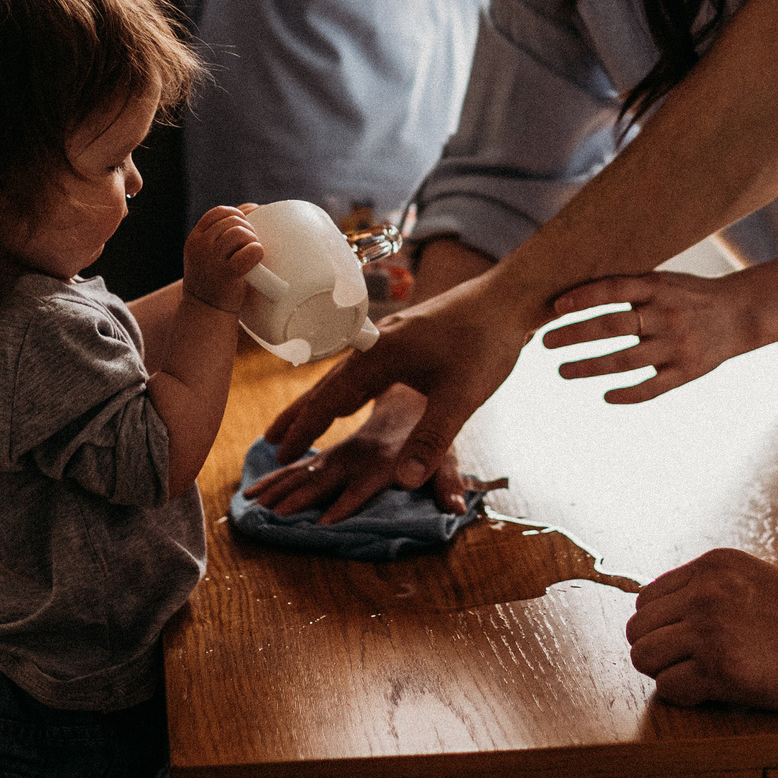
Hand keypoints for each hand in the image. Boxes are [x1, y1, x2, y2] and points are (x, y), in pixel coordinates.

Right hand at [183, 204, 262, 314]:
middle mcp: (200, 246)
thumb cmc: (214, 281)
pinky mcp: (227, 274)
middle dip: (248, 229)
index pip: (218, 213)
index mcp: (195, 239)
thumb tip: (254, 208)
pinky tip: (256, 259)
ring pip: (240, 233)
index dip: (237, 214)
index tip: (248, 224)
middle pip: (233, 222)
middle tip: (251, 245)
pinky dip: (257, 251)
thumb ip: (221, 234)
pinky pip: (250, 251)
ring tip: (253, 254)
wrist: (206, 313)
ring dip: (253, 240)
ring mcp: (212, 260)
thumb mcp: (208, 255)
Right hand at [265, 273, 535, 490]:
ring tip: (297, 423)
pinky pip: (362, 370)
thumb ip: (433, 439)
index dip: (305, 428)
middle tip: (269, 442)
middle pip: (326, 385)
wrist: (508, 296)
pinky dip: (344, 390)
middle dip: (299, 416)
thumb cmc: (487, 341)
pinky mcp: (405, 340)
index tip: (280, 452)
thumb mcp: (462, 396)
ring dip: (319, 402)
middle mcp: (377, 345)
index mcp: (380, 357)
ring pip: (344, 377)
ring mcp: (389, 340)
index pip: (330, 399)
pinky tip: (348, 400)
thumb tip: (404, 481)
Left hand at [541, 270, 761, 403]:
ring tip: (562, 370)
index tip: (555, 308)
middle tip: (544, 343)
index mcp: (659, 288)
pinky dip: (627, 394)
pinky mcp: (687, 372)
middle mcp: (666, 316)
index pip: (614, 290)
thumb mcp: (664, 280)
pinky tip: (605, 396)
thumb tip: (577, 291)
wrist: (740, 314)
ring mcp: (677, 346)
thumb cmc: (689, 294)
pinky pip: (652, 388)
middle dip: (575, 335)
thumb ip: (630, 286)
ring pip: (625, 361)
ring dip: (589, 367)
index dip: (583, 298)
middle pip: (612, 327)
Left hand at [625, 548, 777, 708]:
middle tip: (691, 666)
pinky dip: (685, 697)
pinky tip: (715, 693)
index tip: (688, 643)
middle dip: (659, 651)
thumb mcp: (754, 579)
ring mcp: (710, 630)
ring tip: (700, 679)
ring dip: (666, 674)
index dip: (663, 627)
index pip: (647, 599)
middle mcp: (703, 592)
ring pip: (643, 657)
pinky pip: (669, 688)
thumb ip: (712, 589)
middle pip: (637, 628)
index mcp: (711, 566)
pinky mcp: (721, 668)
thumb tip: (671, 620)